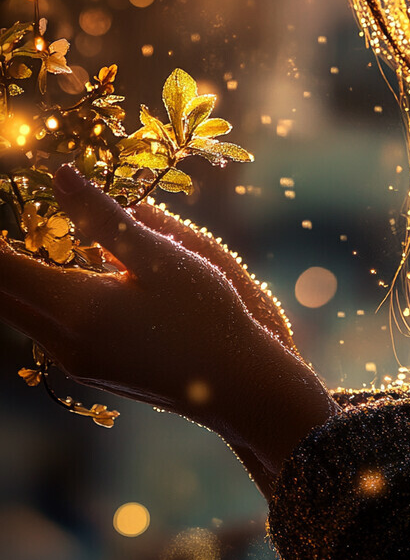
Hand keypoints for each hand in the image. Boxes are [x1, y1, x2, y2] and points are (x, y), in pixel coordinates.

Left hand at [0, 165, 338, 488]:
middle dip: (1, 257)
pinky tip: (74, 276)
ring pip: (22, 311)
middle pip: (1, 294)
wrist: (236, 383)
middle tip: (17, 218)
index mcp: (75, 308)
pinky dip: (44, 295)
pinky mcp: (92, 368)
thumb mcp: (159, 257)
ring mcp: (75, 360)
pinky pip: (48, 326)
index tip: (5, 201)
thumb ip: (103, 218)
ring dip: (19, 275)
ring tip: (38, 239)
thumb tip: (59, 176)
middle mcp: (62, 341)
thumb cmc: (205, 315)